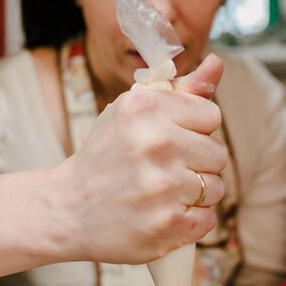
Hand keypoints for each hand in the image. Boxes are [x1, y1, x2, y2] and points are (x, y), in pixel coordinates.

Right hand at [64, 54, 227, 262]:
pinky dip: (190, 222)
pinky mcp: (167, 223)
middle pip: (218, 153)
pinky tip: (162, 214)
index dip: (194, 130)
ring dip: (194, 195)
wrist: (68, 208)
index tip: (171, 140)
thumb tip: (217, 62)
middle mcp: (156, 142)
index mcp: (147, 107)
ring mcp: (162, 186)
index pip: (211, 115)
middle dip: (196, 164)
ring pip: (216, 188)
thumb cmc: (106, 156)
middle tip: (162, 170)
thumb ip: (181, 90)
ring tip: (161, 194)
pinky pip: (207, 220)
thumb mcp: (134, 111)